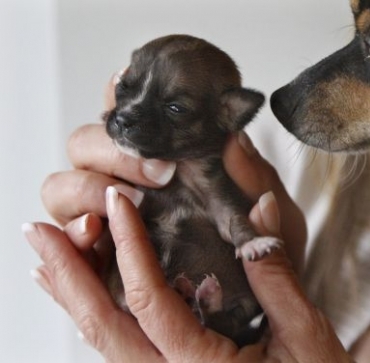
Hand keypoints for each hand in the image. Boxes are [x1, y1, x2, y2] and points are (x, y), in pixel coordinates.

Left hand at [24, 186, 349, 361]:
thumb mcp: (305, 331)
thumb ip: (276, 274)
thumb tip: (258, 211)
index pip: (151, 302)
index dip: (131, 249)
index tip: (120, 205)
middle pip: (104, 329)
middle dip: (68, 276)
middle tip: (39, 232)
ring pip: (105, 341)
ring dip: (72, 295)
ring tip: (47, 256)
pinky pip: (121, 347)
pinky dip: (96, 315)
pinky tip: (84, 292)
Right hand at [41, 75, 305, 270]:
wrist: (264, 304)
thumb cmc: (267, 252)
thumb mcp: (275, 216)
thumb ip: (256, 178)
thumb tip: (233, 137)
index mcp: (170, 159)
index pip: (132, 117)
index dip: (121, 95)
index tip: (127, 84)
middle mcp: (133, 181)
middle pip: (87, 144)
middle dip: (110, 150)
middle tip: (157, 173)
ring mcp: (114, 216)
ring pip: (65, 184)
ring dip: (85, 188)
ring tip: (124, 203)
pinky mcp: (104, 254)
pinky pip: (68, 235)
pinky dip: (71, 231)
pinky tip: (94, 232)